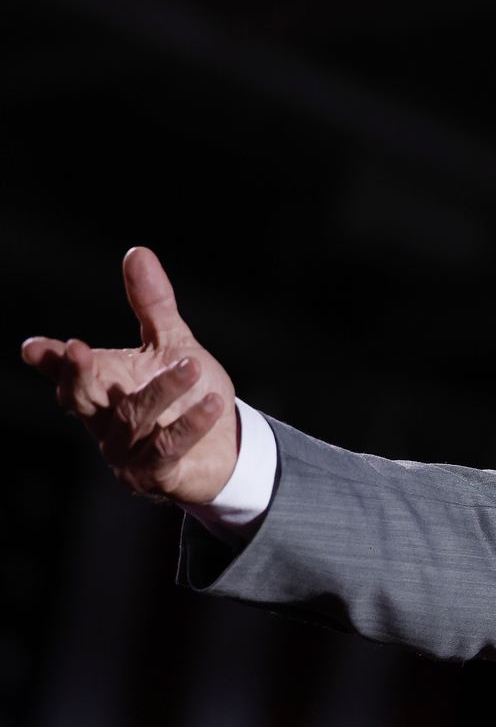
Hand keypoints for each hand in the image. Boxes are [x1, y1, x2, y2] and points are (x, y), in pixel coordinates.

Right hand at [21, 248, 239, 504]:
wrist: (228, 446)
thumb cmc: (189, 393)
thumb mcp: (172, 344)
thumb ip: (152, 304)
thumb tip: (137, 252)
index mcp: (102, 387)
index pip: (67, 373)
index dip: (51, 360)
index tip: (36, 347)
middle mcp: (104, 420)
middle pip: (79, 398)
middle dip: (76, 374)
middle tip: (77, 349)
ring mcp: (126, 451)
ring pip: (132, 418)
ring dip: (161, 391)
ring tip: (191, 366)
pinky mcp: (156, 474)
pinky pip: (168, 448)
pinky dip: (189, 425)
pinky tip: (212, 403)